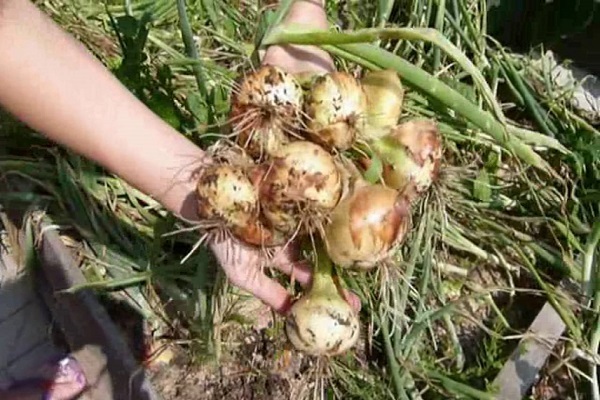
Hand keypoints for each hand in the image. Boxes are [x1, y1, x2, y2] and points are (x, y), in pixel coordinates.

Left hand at [209, 0, 360, 314]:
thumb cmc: (239, 152)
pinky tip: (301, 318)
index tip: (382, 243)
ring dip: (322, 294)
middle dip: (347, 270)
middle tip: (372, 283)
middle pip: (323, 254)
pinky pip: (263, 291)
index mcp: (303, 203)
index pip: (338, 223)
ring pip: (299, 278)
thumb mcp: (279, 130)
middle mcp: (290, 229)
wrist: (193, 173)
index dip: (360, 235)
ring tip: (348, 311)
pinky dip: (280, 304)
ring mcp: (266, 250)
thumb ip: (305, 110)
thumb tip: (324, 56)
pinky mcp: (241, 267)